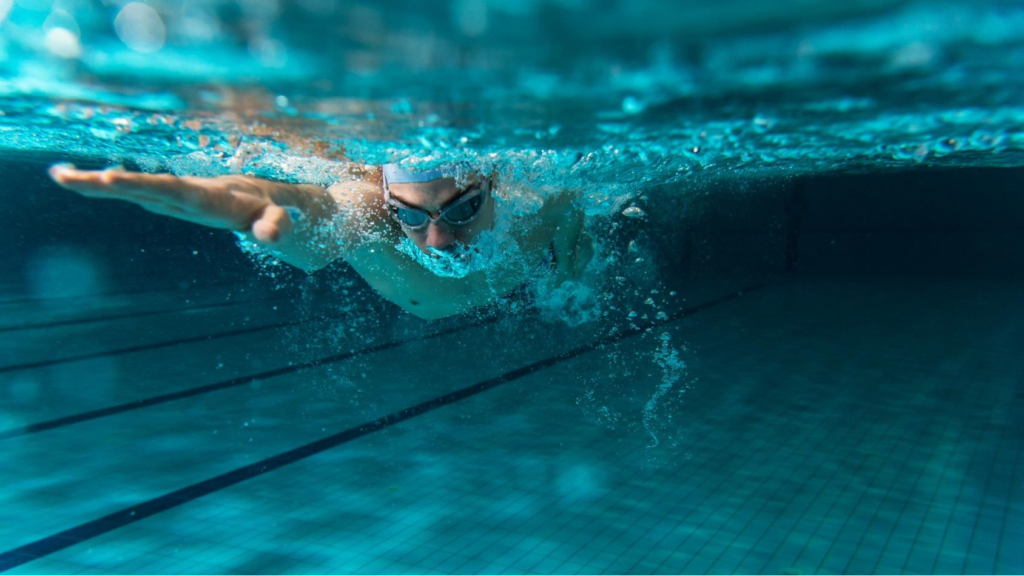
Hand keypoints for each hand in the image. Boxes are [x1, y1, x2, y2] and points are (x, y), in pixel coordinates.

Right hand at [49, 165, 293, 243]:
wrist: (271, 199)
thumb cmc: (276, 212)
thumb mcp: (281, 221)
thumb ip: (276, 226)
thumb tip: (271, 236)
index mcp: (213, 197)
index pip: (175, 190)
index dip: (144, 184)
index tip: (111, 178)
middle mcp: (190, 192)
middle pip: (146, 186)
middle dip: (109, 182)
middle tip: (67, 177)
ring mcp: (178, 197)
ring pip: (136, 189)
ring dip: (99, 183)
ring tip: (60, 176)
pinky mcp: (170, 201)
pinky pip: (138, 193)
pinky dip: (109, 188)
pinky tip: (79, 182)